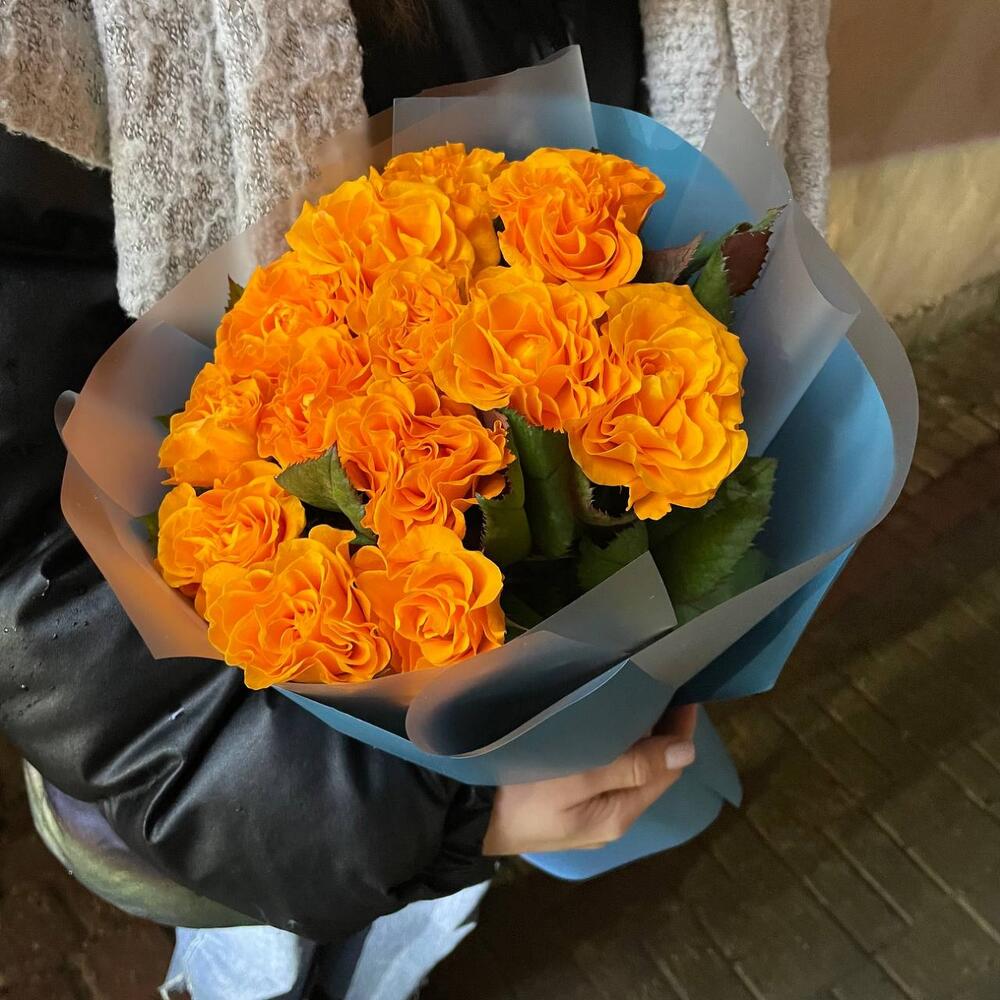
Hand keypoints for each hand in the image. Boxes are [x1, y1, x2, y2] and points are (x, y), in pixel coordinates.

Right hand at [482, 704, 697, 854]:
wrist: (462, 815)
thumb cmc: (519, 792)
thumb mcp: (576, 777)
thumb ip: (631, 766)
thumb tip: (687, 753)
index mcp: (619, 813)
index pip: (669, 768)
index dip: (680, 729)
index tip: (681, 688)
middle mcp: (610, 818)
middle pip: (651, 769)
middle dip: (659, 730)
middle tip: (657, 682)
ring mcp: (587, 814)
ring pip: (627, 769)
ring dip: (635, 736)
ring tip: (633, 694)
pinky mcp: (566, 805)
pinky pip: (603, 771)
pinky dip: (611, 745)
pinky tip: (601, 723)